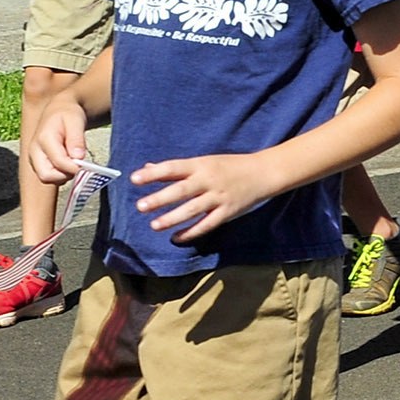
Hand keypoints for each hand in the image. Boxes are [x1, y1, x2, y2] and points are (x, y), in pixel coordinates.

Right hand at [25, 95, 90, 185]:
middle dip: (66, 174)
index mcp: (43, 140)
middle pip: (46, 176)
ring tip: (74, 159)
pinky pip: (49, 177)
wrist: (57, 111)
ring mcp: (34, 160)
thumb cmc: (68, 115)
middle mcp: (34, 152)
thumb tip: (78, 157)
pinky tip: (69, 162)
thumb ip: (76, 139)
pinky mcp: (38, 165)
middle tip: (80, 165)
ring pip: (48, 179)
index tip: (87, 165)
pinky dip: (61, 174)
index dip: (75, 167)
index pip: (59, 162)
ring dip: (64, 175)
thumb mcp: (76, 120)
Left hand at [132, 151, 276, 239]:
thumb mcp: (204, 161)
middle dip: (161, 199)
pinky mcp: (227, 211)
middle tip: (140, 206)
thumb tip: (147, 168)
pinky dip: (192, 232)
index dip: (153, 174)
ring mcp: (219, 197)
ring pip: (193, 209)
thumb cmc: (230, 166)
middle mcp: (209, 180)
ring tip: (154, 225)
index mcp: (201, 165)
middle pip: (182, 190)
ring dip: (173, 218)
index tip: (135, 179)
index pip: (173, 168)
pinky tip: (176, 237)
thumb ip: (176, 168)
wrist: (264, 172)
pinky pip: (207, 224)